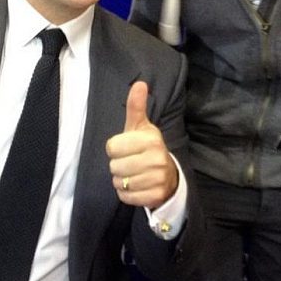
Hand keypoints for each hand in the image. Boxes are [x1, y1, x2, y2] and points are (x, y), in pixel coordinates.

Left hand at [106, 81, 177, 208]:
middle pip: (114, 166)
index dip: (115, 148)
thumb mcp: (141, 127)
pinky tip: (137, 187)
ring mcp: (157, 179)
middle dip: (118, 166)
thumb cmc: (147, 148)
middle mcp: (157, 159)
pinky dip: (127, 194)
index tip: (126, 148)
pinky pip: (125, 197)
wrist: (168, 176)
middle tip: (130, 163)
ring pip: (119, 182)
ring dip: (122, 180)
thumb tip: (139, 83)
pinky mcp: (155, 197)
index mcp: (151, 139)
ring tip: (134, 174)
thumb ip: (136, 106)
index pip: (112, 147)